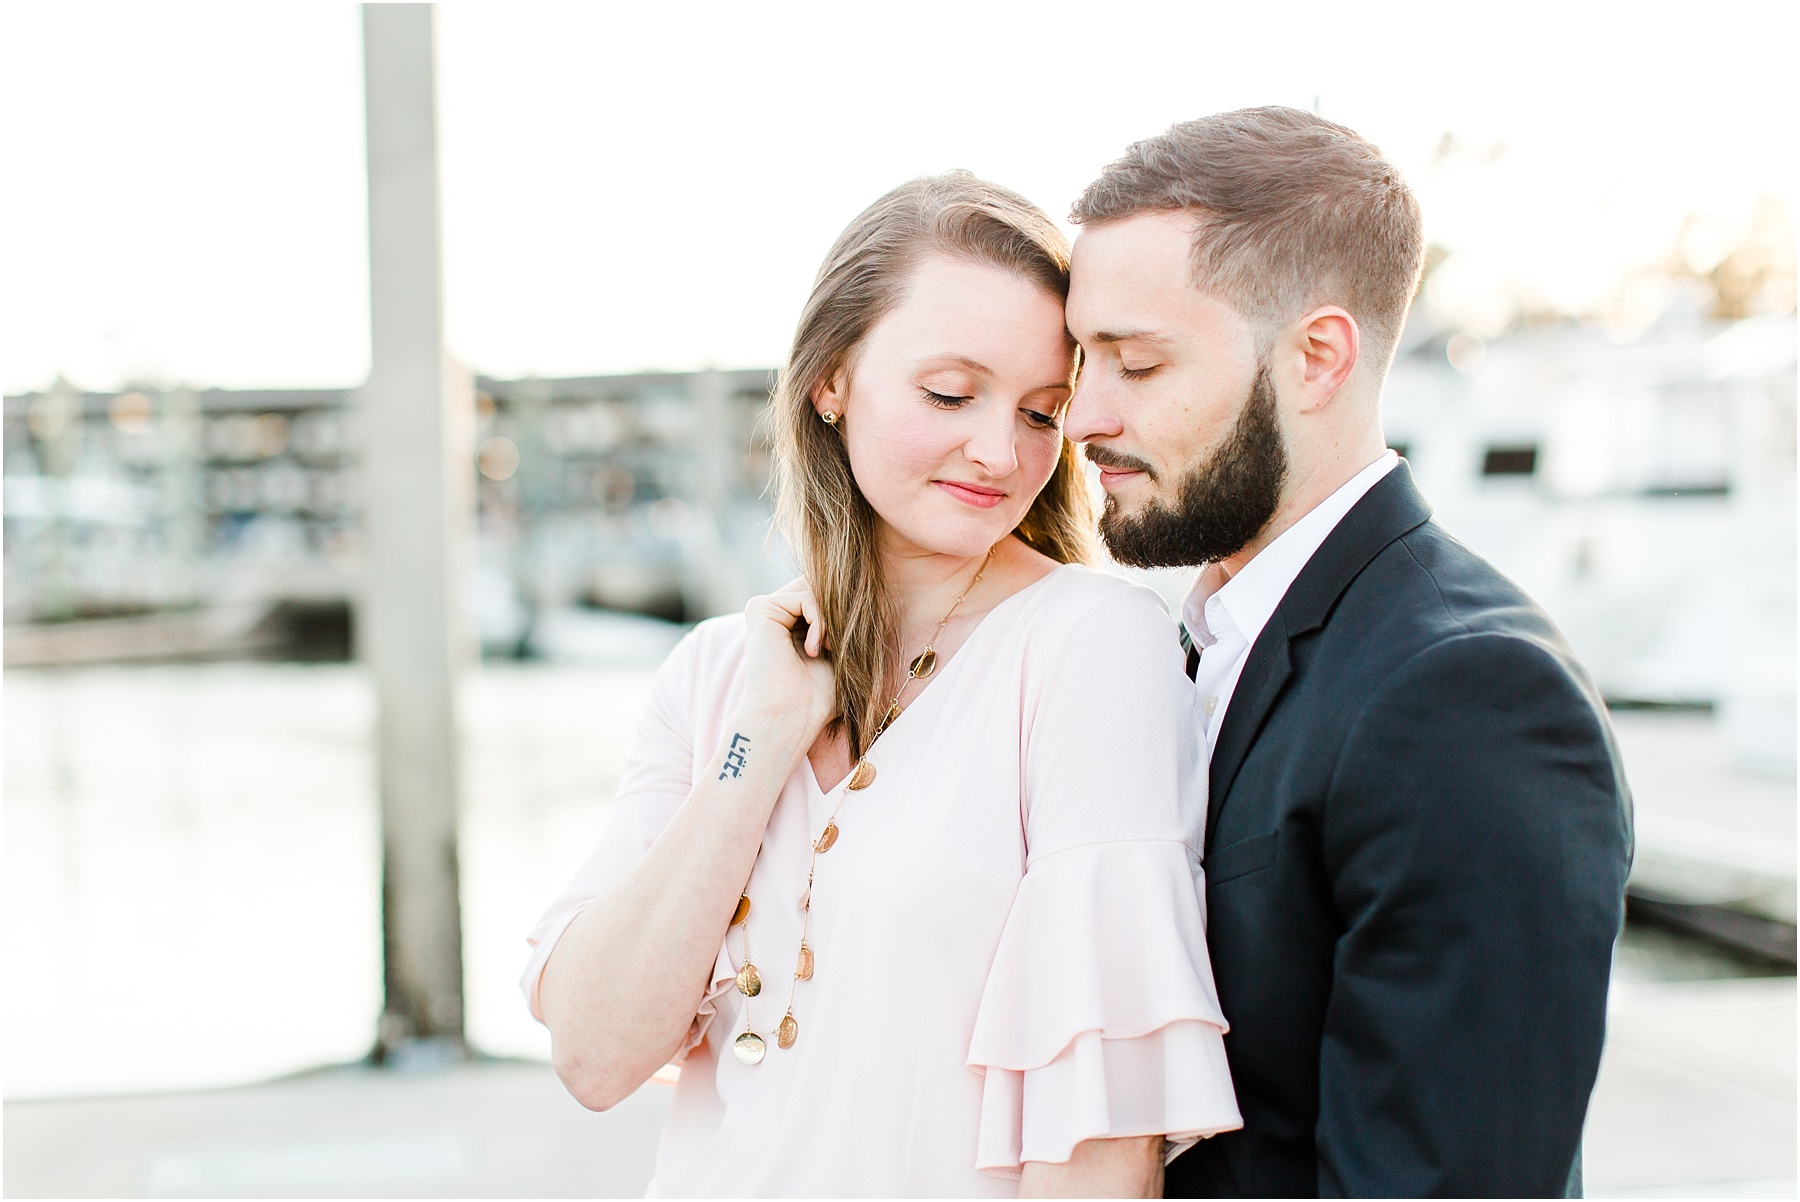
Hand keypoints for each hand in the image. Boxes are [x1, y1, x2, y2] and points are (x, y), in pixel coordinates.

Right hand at [735, 579, 835, 747]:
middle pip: (821, 587)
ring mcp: (766, 609)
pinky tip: (813, 649)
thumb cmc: (817, 697)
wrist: (791, 717)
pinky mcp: (760, 608)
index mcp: (791, 623)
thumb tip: (859, 590)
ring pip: (817, 591)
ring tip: (827, 650)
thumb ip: (842, 621)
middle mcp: (776, 613)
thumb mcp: (839, 651)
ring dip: (833, 622)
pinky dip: (821, 622)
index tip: (849, 643)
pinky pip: (807, 597)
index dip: (845, 612)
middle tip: (835, 648)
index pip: (827, 596)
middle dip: (840, 613)